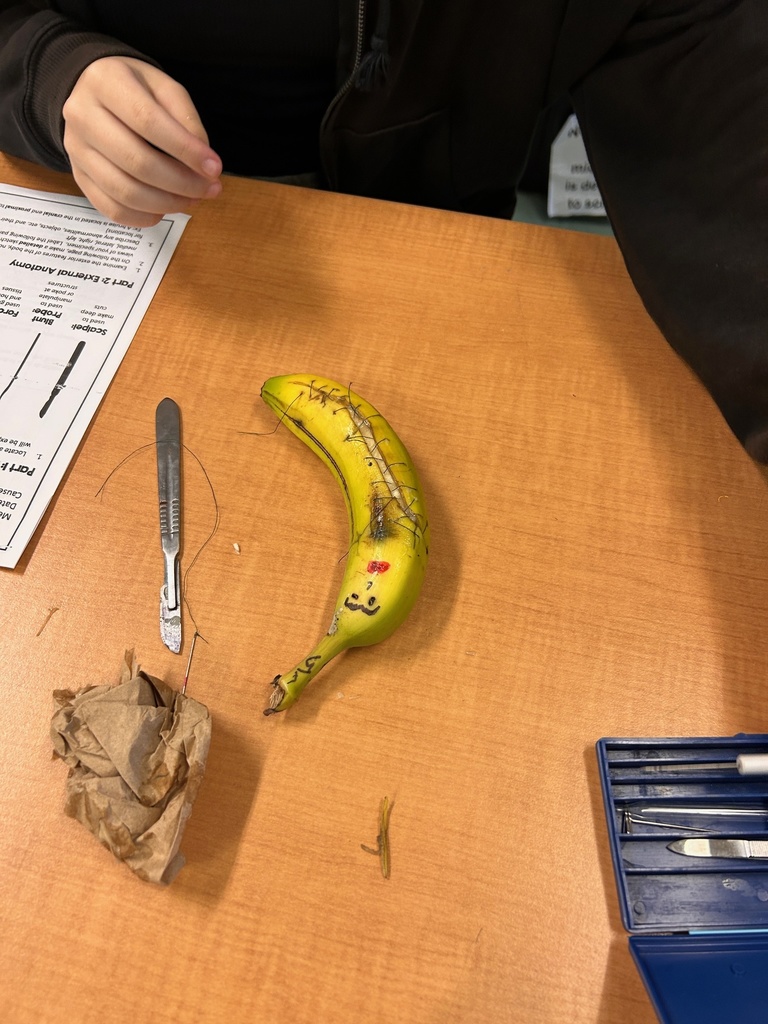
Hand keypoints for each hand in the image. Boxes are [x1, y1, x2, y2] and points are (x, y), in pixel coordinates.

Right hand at [62, 57, 221, 226]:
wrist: (91, 93)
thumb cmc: (134, 90)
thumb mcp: (164, 88)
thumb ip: (186, 120)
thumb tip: (204, 164)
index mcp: (105, 82)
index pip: (147, 120)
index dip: (185, 150)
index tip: (214, 168)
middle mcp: (82, 116)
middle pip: (136, 161)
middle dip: (181, 182)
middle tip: (210, 189)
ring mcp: (76, 150)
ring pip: (125, 191)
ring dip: (167, 203)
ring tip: (193, 199)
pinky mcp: (79, 177)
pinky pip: (112, 209)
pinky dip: (144, 217)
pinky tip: (165, 209)